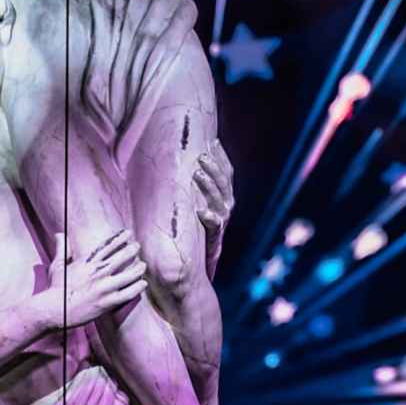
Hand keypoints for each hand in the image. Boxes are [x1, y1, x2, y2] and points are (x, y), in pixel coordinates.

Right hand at [39, 230, 146, 329]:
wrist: (54, 310)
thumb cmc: (55, 289)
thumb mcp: (57, 265)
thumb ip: (62, 248)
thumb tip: (60, 233)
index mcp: (87, 263)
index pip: (107, 246)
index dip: (120, 238)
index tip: (129, 233)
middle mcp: (97, 273)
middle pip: (120, 257)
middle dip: (132, 250)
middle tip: (138, 246)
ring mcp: (103, 288)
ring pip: (127, 275)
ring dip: (137, 269)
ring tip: (143, 265)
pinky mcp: (106, 303)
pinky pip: (127, 294)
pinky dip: (136, 288)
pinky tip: (143, 283)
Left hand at [194, 144, 234, 272]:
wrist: (200, 263)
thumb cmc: (193, 230)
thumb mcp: (195, 205)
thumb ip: (192, 189)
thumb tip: (178, 166)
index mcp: (224, 196)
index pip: (227, 173)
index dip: (221, 157)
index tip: (213, 142)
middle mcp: (226, 207)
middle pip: (224, 183)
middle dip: (214, 168)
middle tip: (202, 156)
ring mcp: (221, 221)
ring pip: (219, 200)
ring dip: (209, 187)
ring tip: (198, 174)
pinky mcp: (215, 237)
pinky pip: (215, 225)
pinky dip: (210, 218)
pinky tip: (201, 212)